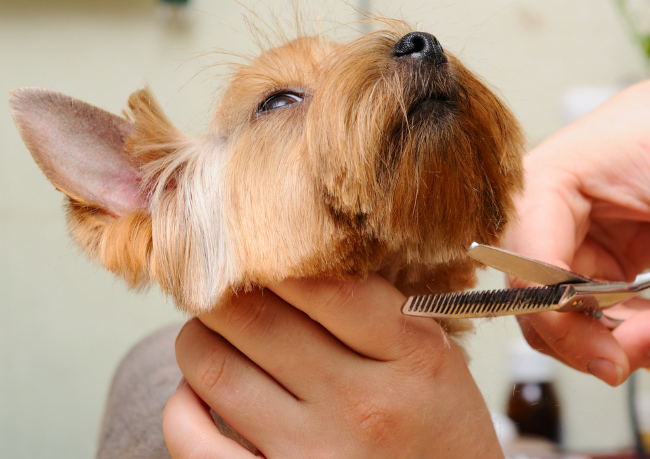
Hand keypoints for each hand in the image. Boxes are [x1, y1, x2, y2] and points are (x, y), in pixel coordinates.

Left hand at [162, 275, 502, 458]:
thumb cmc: (439, 430)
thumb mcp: (436, 355)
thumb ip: (379, 305)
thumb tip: (298, 254)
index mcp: (412, 357)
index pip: (323, 282)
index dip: (275, 253)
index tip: (258, 241)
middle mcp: (361, 406)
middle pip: (256, 317)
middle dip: (223, 285)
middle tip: (221, 276)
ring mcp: (312, 455)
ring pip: (213, 367)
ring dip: (200, 333)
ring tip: (213, 325)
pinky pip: (192, 439)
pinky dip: (181, 404)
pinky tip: (200, 389)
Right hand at [506, 75, 649, 385]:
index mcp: (541, 189)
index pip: (532, 270)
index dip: (564, 321)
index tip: (618, 360)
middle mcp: (538, 227)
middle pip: (547, 311)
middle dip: (612, 342)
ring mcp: (563, 254)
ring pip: (579, 327)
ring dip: (644, 346)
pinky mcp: (591, 272)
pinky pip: (611, 322)